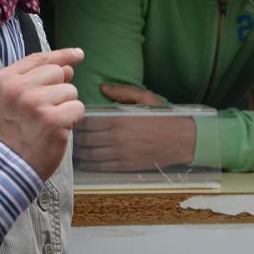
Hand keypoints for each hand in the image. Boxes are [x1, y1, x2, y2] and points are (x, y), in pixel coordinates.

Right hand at [0, 48, 85, 179]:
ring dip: (66, 107)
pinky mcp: (54, 119)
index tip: (78, 54)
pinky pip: (78, 108)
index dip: (61, 55)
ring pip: (71, 91)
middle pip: (58, 72)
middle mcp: (18, 89)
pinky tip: (57, 131)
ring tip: (47, 123)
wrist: (9, 167)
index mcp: (4, 80)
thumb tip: (69, 66)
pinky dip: (73, 120)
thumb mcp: (13, 99)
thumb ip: (36, 78)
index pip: (39, 59)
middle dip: (59, 90)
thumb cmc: (14, 132)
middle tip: (43, 112)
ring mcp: (36, 103)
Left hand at [74, 83, 194, 170]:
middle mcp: (116, 137)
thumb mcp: (146, 97)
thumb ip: (123, 91)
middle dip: (76, 137)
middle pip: (86, 139)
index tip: (75, 119)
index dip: (79, 121)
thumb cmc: (164, 117)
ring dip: (80, 152)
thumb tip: (103, 87)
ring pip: (90, 154)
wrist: (182, 140)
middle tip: (70, 134)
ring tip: (76, 148)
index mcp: (119, 119)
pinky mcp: (125, 166)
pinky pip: (101, 167)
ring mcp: (120, 154)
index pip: (89, 121)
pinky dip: (90, 165)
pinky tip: (85, 162)